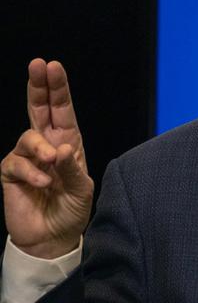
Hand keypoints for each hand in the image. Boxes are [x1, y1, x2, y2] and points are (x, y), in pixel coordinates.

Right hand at [1, 59, 93, 258]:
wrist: (53, 237)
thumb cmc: (71, 210)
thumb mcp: (81, 189)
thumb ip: (72, 169)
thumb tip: (61, 149)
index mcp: (68, 143)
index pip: (62, 110)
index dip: (57, 88)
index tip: (53, 66)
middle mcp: (47, 145)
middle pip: (39, 109)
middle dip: (39, 86)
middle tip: (38, 64)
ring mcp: (28, 159)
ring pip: (27, 137)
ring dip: (40, 147)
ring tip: (52, 161)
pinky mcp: (12, 174)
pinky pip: (16, 163)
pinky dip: (31, 172)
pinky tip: (43, 184)